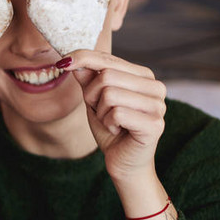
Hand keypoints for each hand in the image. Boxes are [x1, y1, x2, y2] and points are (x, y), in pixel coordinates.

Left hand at [62, 50, 165, 180]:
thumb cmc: (111, 129)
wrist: (124, 161)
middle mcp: (155, 86)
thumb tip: (73, 58)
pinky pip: (116, 113)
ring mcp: (158, 105)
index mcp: (143, 76)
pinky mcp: (155, 124)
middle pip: (106, 76)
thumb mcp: (94, 101)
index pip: (108, 58)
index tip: (62, 62)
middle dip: (91, 96)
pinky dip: (108, 124)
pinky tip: (118, 131)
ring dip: (101, 112)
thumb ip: (88, 79)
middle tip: (100, 111)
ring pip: (110, 94)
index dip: (83, 58)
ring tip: (111, 122)